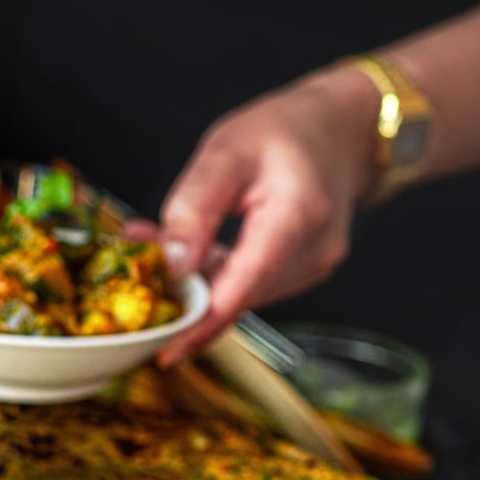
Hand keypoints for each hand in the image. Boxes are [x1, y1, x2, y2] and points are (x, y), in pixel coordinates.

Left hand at [147, 68, 380, 362]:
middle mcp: (314, 252)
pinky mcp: (304, 270)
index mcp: (298, 217)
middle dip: (185, 293)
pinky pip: (252, 284)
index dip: (202, 325)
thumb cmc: (288, 129)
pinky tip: (191, 250)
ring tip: (154, 242)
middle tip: (136, 262)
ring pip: (242, 293)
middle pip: (238, 296)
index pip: (244, 288)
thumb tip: (173, 264)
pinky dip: (218, 274)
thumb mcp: (228, 148)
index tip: (166, 351)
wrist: (343, 128)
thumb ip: (195, 206)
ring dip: (198, 282)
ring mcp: (314, 266)